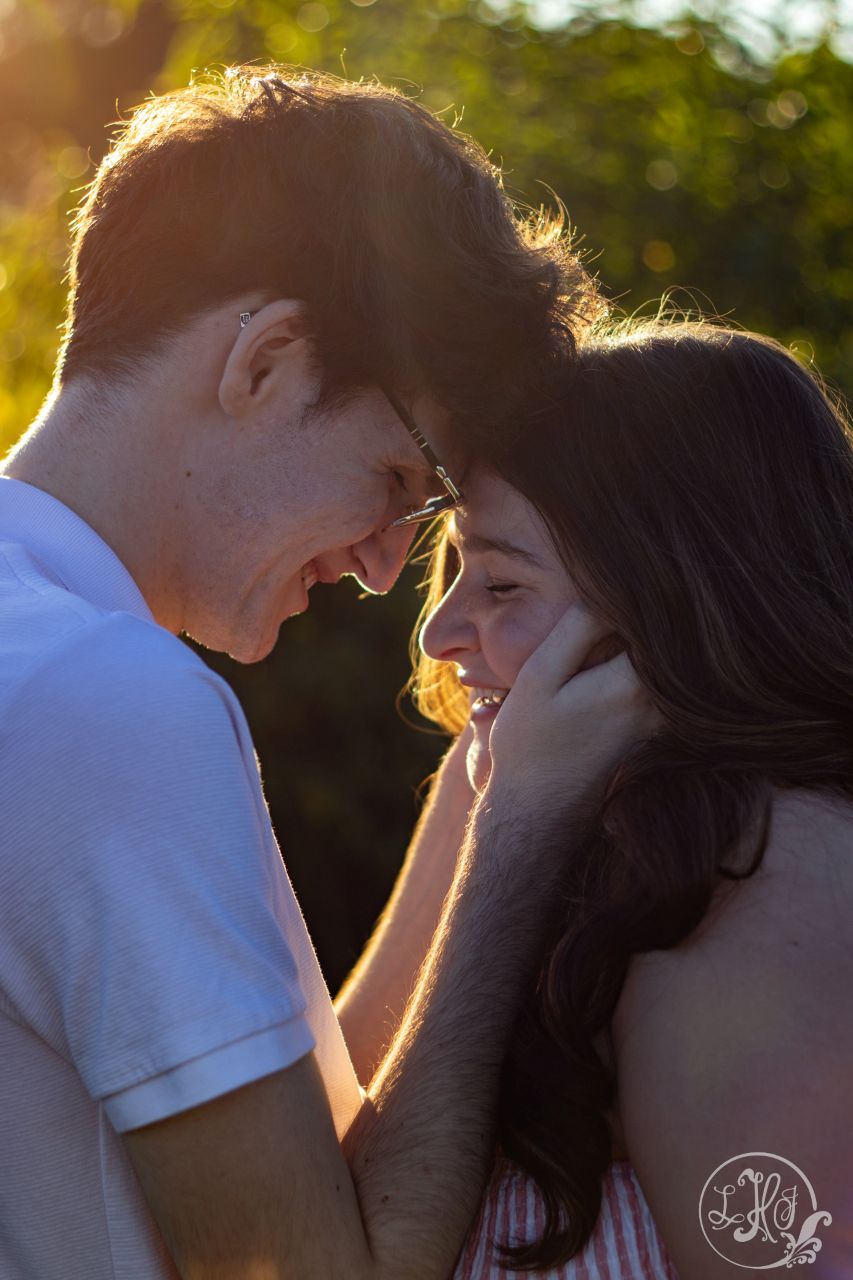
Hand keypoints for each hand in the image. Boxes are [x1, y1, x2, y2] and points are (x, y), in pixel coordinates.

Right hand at [483, 601, 659, 823]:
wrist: (537, 810)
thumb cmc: (529, 742)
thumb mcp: (540, 676)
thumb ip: (577, 630)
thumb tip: (610, 588)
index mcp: (634, 683)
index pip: (658, 617)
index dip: (643, 590)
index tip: (629, 570)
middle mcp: (659, 703)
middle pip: (668, 639)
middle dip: (651, 609)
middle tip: (634, 582)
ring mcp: (660, 720)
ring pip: (663, 661)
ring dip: (645, 637)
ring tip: (618, 613)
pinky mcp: (653, 730)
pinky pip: (656, 682)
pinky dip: (642, 661)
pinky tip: (613, 652)